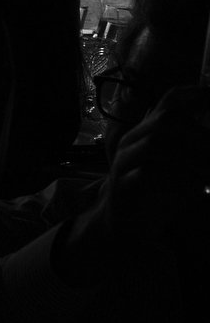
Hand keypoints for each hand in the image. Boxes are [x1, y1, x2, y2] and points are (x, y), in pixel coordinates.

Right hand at [80, 85, 209, 266]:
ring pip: (156, 143)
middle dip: (199, 133)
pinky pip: (147, 174)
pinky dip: (178, 178)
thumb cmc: (160, 194)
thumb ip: (200, 152)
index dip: (195, 95)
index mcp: (148, 132)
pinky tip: (200, 188)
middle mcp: (132, 142)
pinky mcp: (122, 186)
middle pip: (164, 120)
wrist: (128, 226)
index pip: (169, 101)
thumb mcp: (184, 167)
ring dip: (192, 156)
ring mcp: (124, 163)